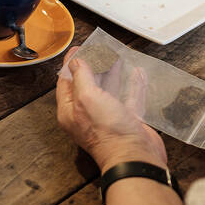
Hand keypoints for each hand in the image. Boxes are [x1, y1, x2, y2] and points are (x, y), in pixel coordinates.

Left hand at [56, 47, 166, 172]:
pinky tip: (137, 74)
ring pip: (109, 90)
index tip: (78, 48)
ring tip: (115, 57)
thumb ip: (81, 78)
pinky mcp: (128, 120)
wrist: (134, 155)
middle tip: (98, 50)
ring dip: (112, 73)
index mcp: (71, 110)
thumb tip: (75, 63)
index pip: (66, 81)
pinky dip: (134, 85)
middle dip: (92, 65)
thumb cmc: (108, 132)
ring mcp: (109, 118)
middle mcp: (88, 114)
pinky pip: (130, 98)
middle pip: (87, 84)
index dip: (71, 63)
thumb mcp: (87, 98)